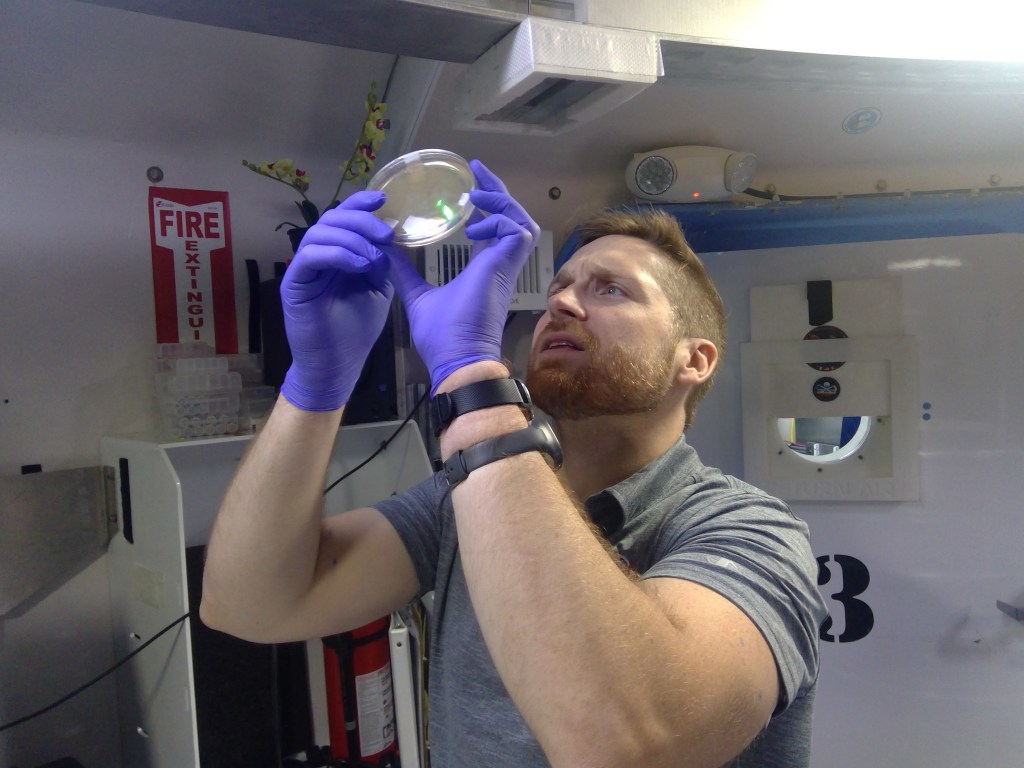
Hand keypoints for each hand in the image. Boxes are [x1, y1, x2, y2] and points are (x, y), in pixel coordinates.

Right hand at [279, 191, 395, 410]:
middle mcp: (319, 255)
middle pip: (332, 218)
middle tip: (386, 234)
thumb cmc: (356, 330)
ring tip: (374, 257)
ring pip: (320, 233)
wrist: (338, 364)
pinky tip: (358, 265)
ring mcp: (304, 268)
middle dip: (362, 221)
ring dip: (352, 239)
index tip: (384, 200)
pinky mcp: (294, 283)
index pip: (345, 218)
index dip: (361, 203)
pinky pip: (310, 255)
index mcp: (338, 253)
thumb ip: (381, 262)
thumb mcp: (377, 289)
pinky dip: (337, 254)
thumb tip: (388, 236)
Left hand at [388, 160, 539, 393]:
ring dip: (501, 201)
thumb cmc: (440, 335)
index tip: (470, 185)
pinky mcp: (506, 268)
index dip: (486, 204)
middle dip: (498, 190)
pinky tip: (473, 225)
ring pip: (521, 220)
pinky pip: (515, 231)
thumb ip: (402, 270)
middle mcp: (499, 264)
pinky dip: (497, 221)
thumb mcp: (415, 292)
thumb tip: (382, 248)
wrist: (454, 358)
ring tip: (476, 192)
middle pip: (513, 216)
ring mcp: (506, 266)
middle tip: (476, 170)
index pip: (493, 227)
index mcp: (483, 267)